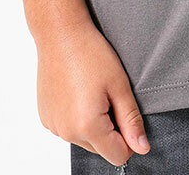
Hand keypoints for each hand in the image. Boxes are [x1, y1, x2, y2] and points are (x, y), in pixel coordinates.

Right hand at [34, 18, 150, 161]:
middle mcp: (67, 132)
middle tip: (107, 94)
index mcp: (88, 127)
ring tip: (91, 90)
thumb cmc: (90, 53)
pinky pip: (68, 127)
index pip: (118, 155)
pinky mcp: (46, 117)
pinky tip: (77, 90)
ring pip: (84, 139)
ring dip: (92, 123)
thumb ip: (132, 121)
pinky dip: (76, 116)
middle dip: (110, 128)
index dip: (128, 137)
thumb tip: (142, 148)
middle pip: (100, 148)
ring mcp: (54, 126)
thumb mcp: (120, 85)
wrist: (60, 33)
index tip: (124, 110)